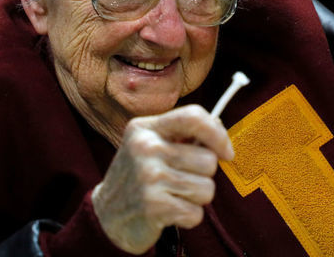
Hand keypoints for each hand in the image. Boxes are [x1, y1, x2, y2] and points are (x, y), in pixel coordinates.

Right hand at [91, 104, 233, 253]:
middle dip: (203, 175)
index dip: (218, 134)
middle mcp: (146, 148)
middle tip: (181, 180)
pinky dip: (188, 217)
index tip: (226, 152)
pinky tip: (170, 211)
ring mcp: (148, 176)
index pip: (193, 116)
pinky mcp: (153, 206)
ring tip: (174, 195)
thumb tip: (219, 129)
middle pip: (208, 160)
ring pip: (206, 188)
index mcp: (146, 128)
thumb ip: (183, 135)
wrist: (106, 214)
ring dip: (196, 198)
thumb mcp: (152, 145)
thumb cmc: (139, 176)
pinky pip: (196, 213)